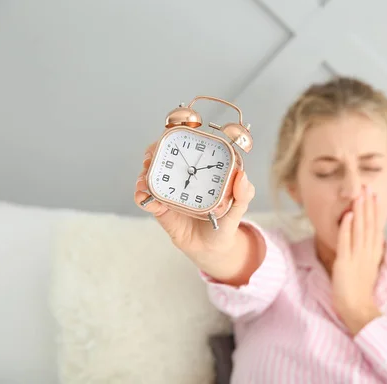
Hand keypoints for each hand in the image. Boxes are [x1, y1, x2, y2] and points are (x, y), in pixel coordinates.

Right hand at [134, 142, 255, 270]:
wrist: (213, 248)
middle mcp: (183, 177)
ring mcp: (170, 191)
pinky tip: (144, 196)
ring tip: (145, 179)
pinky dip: (142, 195)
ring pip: (151, 176)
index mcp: (202, 170)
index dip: (177, 138)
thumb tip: (242, 176)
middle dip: (153, 152)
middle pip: (163, 157)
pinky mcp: (161, 209)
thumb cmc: (226, 222)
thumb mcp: (239, 207)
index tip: (171, 137)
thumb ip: (243, 193)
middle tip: (151, 156)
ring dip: (144, 174)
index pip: (188, 148)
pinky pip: (147, 199)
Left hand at [332, 185, 384, 335]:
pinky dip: (347, 227)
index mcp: (373, 253)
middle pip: (369, 224)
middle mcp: (367, 252)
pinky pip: (346, 241)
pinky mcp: (345, 262)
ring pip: (359, 229)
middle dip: (368, 204)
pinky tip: (348, 215)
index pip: (376, 227)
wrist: (357, 309)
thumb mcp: (366, 266)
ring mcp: (357, 256)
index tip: (374, 195)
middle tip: (367, 186)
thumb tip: (363, 237)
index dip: (375, 210)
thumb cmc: (359, 290)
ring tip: (359, 194)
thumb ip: (366, 251)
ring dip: (360, 211)